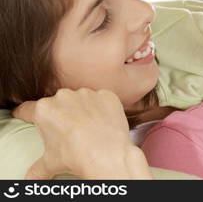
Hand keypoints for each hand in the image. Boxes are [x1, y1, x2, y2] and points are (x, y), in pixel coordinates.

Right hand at [13, 88, 151, 179]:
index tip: (26, 116)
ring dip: (82, 109)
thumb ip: (37, 168)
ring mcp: (87, 94)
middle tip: (67, 130)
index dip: (26, 114)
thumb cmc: (76, 156)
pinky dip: (102, 108)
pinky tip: (103, 122)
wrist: (107, 153)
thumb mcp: (50, 164)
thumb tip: (31, 178)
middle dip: (60, 113)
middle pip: (58, 103)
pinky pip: (102, 100)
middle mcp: (64, 97)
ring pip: (81, 99)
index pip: (28, 109)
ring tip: (88, 128)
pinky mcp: (106, 95)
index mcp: (45, 110)